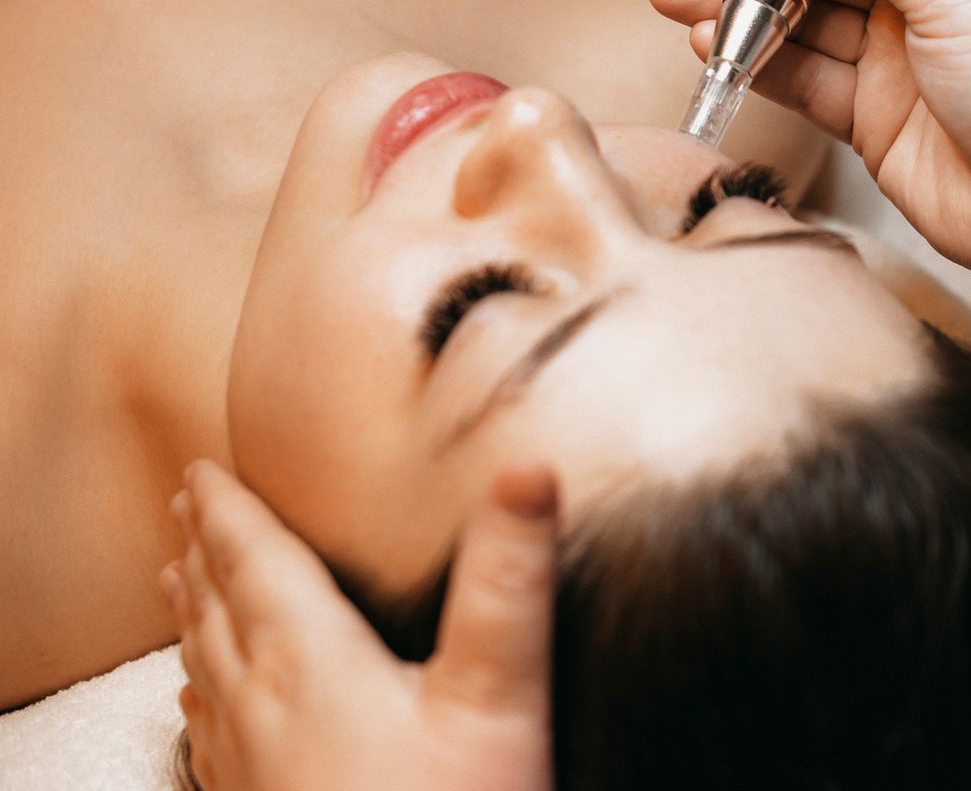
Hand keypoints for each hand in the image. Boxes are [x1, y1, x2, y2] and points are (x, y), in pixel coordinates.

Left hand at [161, 461, 557, 790]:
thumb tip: (526, 469)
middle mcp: (260, 708)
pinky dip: (201, 691)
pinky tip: (208, 703)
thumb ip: (507, 583)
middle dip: (205, 553)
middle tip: (188, 507)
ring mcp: (248, 770)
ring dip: (194, 616)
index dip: (230, 511)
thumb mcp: (496, 697)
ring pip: (203, 671)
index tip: (203, 470)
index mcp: (310, 663)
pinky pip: (208, 733)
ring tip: (184, 583)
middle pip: (216, 611)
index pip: (256, 564)